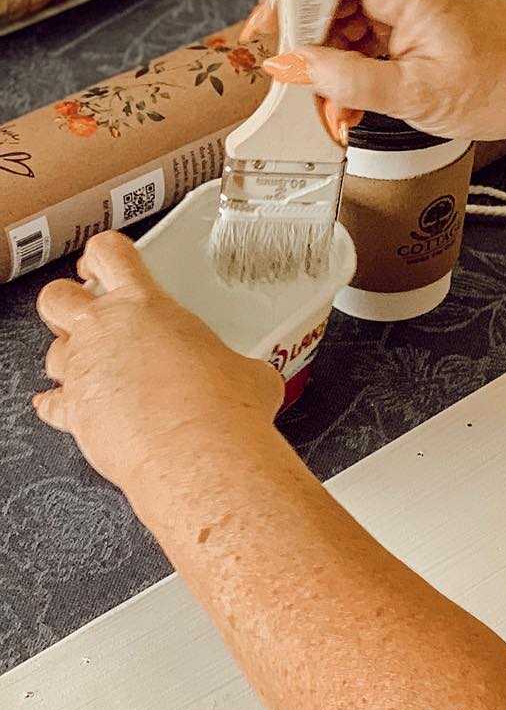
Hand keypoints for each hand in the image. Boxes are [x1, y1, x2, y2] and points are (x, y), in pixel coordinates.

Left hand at [34, 233, 281, 496]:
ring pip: (51, 349)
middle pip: (58, 294)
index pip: (110, 254)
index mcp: (147, 307)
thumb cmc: (223, 412)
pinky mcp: (74, 412)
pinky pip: (51, 404)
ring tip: (97, 372)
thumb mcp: (249, 373)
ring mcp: (84, 370)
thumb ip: (236, 365)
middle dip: (68, 303)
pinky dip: (60, 407)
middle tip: (90, 316)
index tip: (105, 264)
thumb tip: (251, 378)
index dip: (104, 254)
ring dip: (70, 358)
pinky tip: (74, 409)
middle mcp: (105, 331)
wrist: (200, 455)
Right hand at [242, 0, 505, 143]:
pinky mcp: (421, 10)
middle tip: (298, 87)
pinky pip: (370, 26)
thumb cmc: (505, 89)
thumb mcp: (417, 97)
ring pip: (346, 13)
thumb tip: (291, 68)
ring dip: (332, 59)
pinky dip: (356, 61)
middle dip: (308, 42)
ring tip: (335, 107)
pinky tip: (356, 98)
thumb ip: (348, 81)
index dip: (284, 0)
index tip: (264, 36)